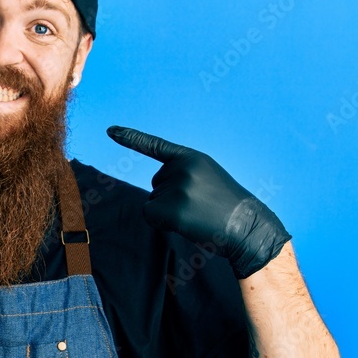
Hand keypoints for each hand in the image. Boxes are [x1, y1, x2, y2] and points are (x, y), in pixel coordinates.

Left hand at [107, 125, 289, 278]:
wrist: (247, 227)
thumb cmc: (227, 207)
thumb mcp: (207, 177)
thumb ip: (182, 175)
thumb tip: (156, 195)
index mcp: (191, 158)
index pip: (155, 145)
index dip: (130, 137)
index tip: (109, 130)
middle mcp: (181, 168)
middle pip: (156, 184)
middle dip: (171, 198)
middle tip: (200, 206)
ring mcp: (175, 188)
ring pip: (153, 201)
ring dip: (170, 212)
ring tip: (199, 214)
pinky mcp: (170, 209)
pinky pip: (149, 215)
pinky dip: (161, 223)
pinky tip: (186, 223)